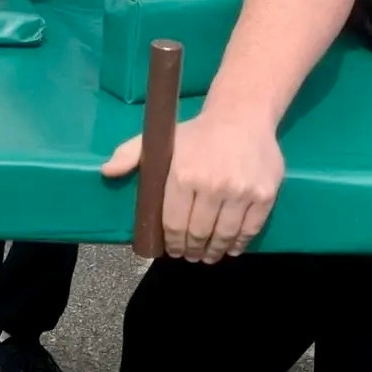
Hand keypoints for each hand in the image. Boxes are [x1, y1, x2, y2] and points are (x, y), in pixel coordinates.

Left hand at [102, 109, 284, 263]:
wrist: (241, 116)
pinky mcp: (264, 195)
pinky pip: (250, 229)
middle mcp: (213, 185)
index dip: (172, 242)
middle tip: (190, 255)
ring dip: (214, 251)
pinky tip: (231, 248)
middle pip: (199, 233)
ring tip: (208, 256)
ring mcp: (241, 191)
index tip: (172, 250)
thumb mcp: (160, 138)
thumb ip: (130, 154)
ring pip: (224, 235)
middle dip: (192, 250)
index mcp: (183, 175)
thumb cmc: (197, 133)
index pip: (175, 223)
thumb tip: (106, 172)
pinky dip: (239, 244)